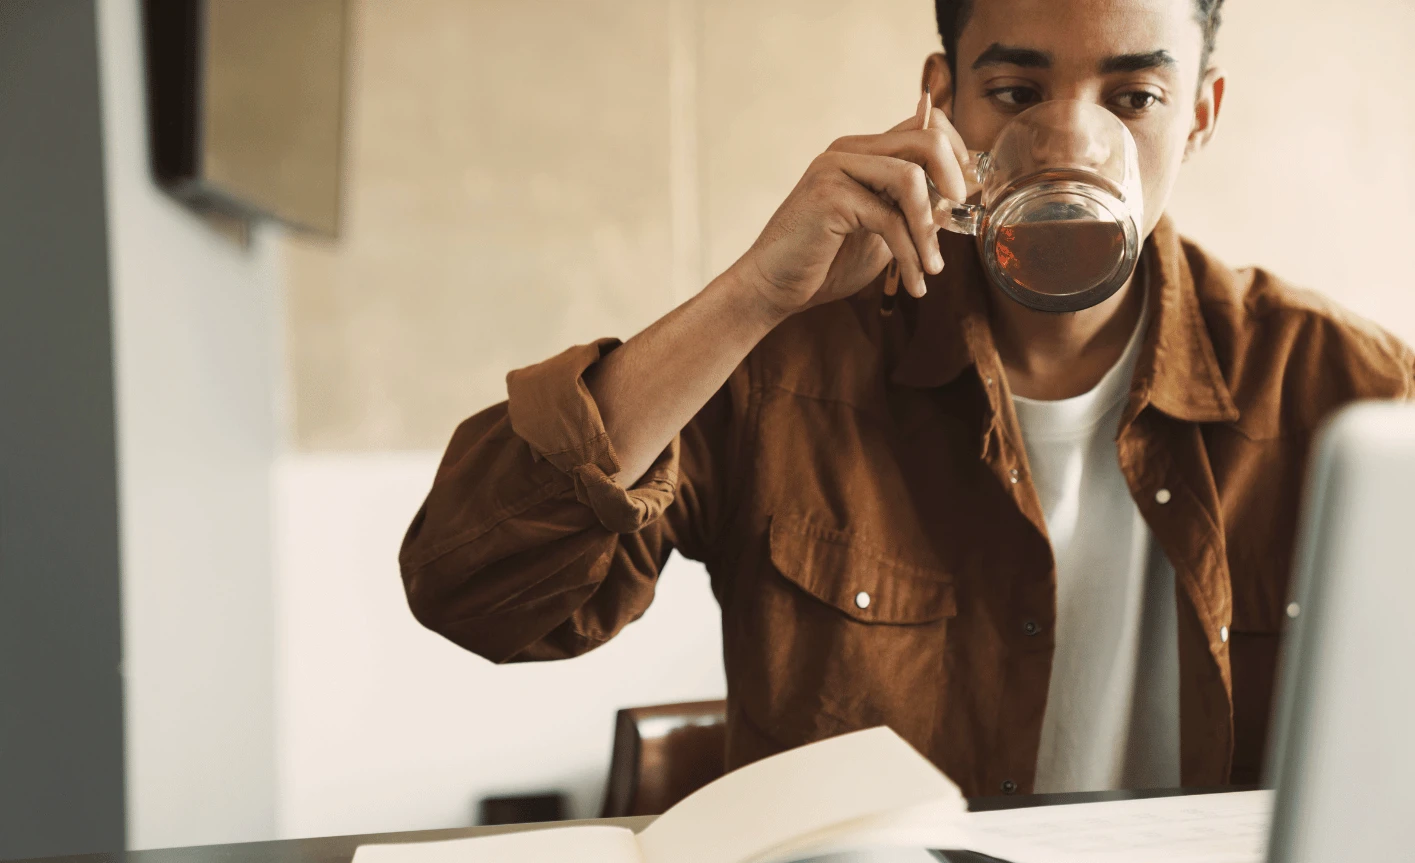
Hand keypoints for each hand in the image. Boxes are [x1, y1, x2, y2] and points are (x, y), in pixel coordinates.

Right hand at [728, 90, 972, 317]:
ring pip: (910, 178)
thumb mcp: (882, 228)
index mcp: (862, 151)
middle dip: (954, 179)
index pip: (925, 124)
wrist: (774, 288)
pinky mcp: (829, 196)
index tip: (966, 193)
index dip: (957, 153)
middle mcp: (848, 150)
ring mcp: (835, 168)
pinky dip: (909, 254)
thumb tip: (958, 187)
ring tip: (932, 268)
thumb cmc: (825, 261)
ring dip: (928, 230)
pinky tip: (914, 282)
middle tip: (960, 217)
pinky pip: (888, 218)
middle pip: (926, 139)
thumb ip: (912, 204)